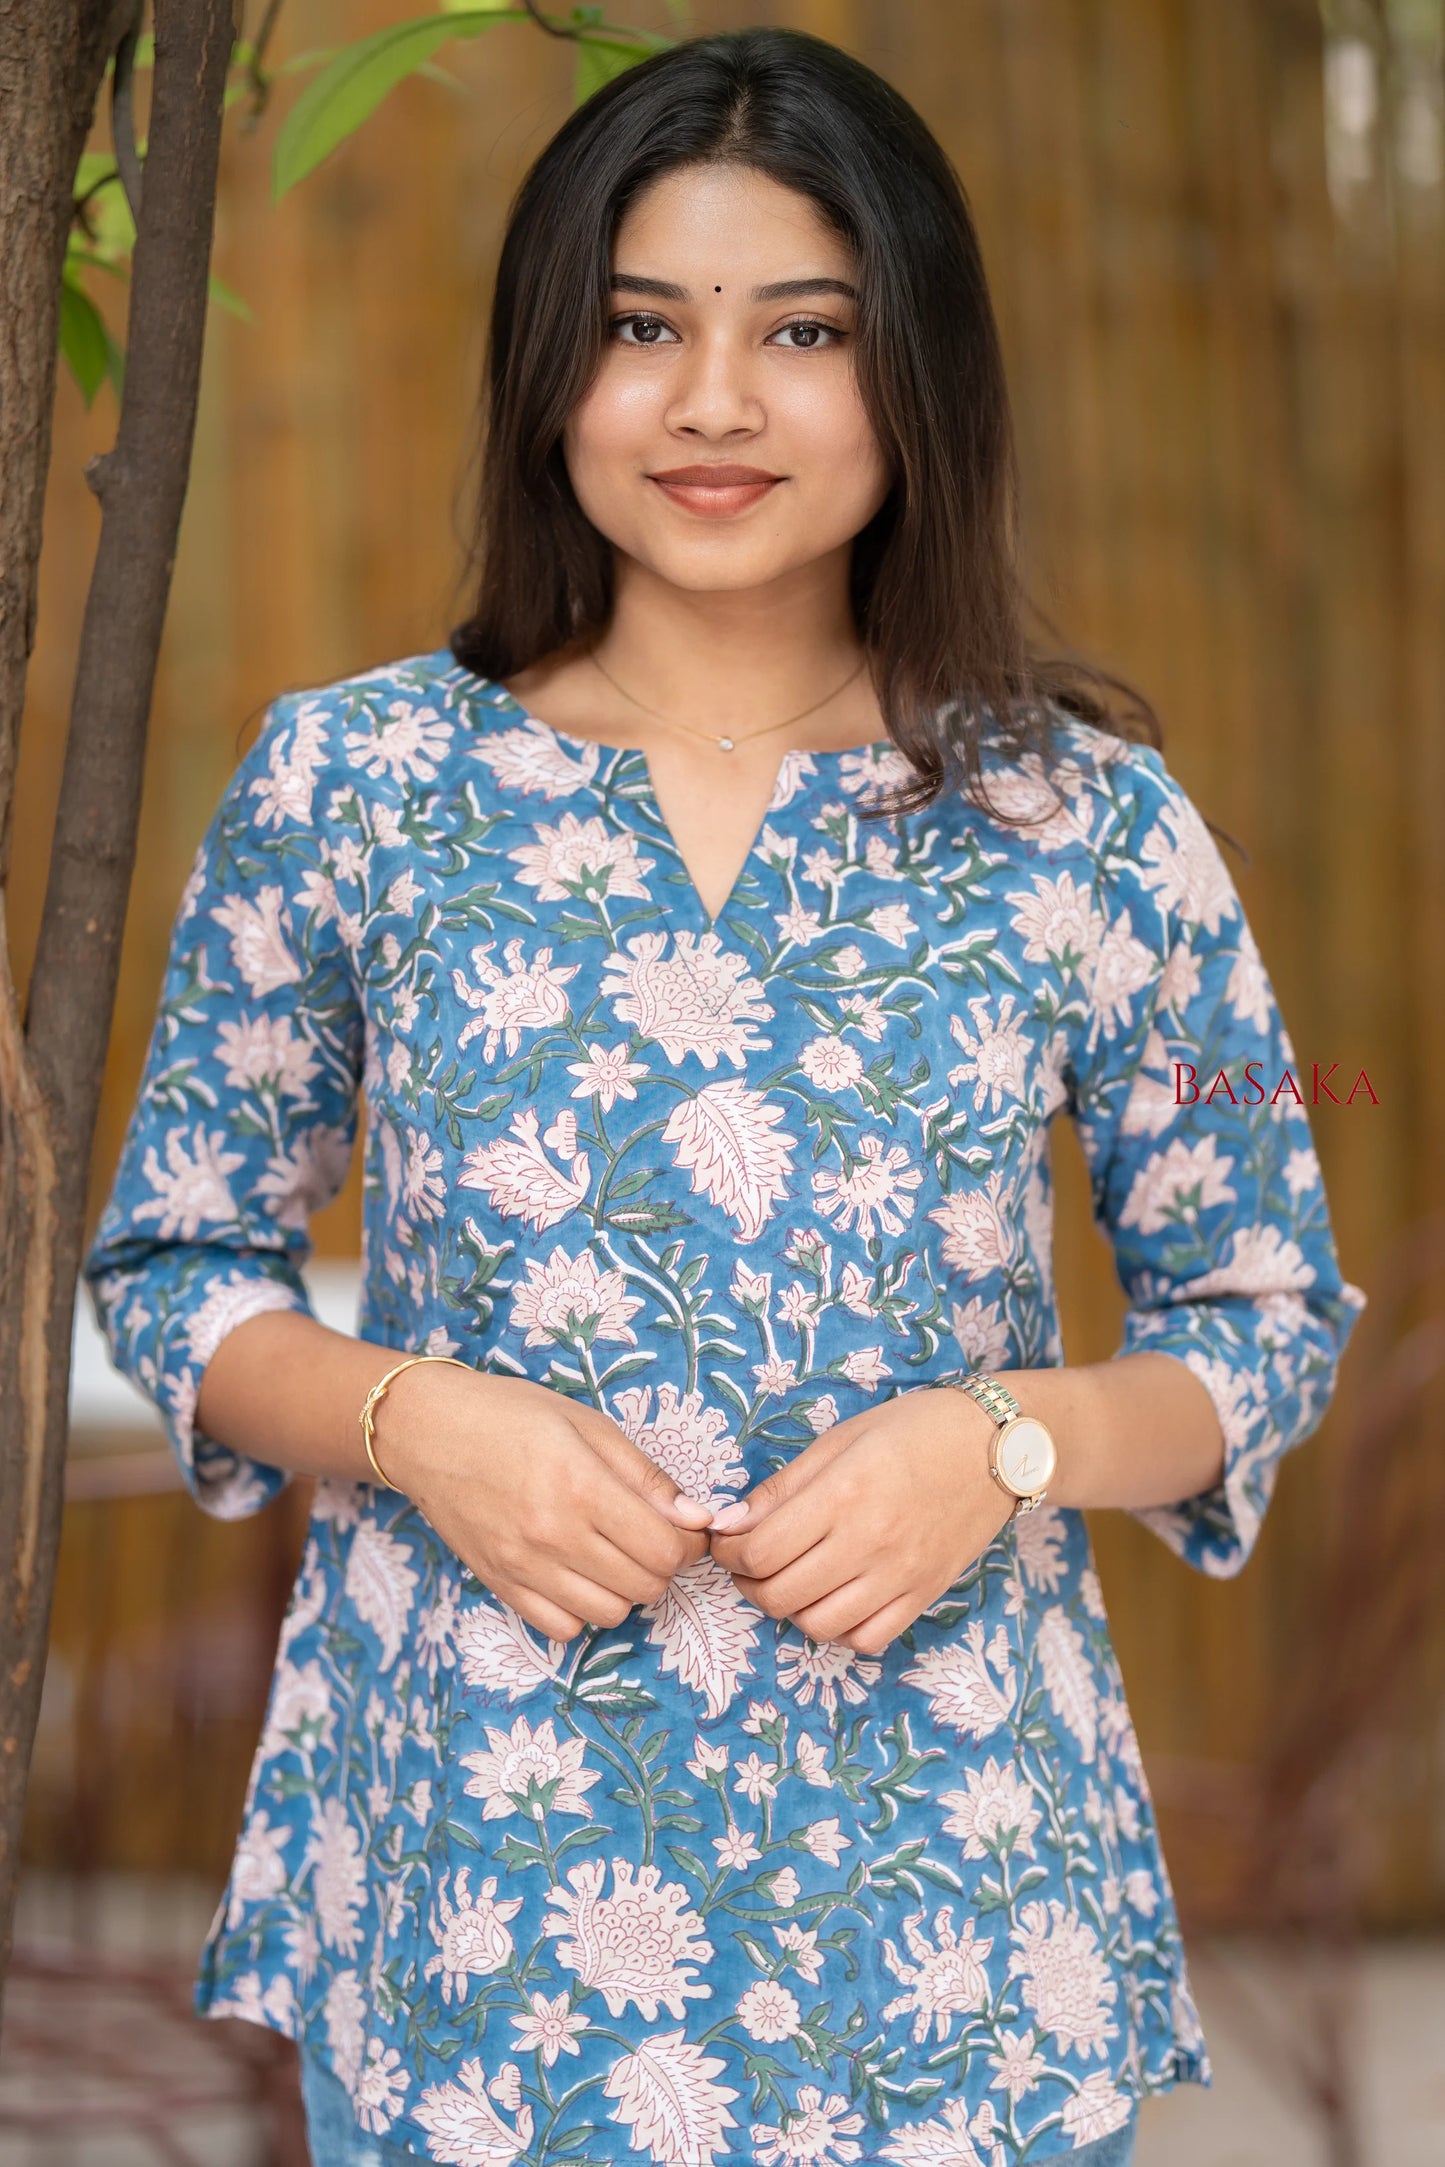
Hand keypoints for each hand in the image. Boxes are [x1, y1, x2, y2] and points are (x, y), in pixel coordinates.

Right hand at [373, 1366, 712, 1641]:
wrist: (427, 1431)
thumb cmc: (511, 1415)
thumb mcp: (587, 1424)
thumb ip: (645, 1476)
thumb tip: (698, 1519)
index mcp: (581, 1486)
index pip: (664, 1548)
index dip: (687, 1541)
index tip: (680, 1525)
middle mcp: (553, 1534)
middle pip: (645, 1585)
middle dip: (661, 1564)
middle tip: (649, 1535)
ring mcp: (523, 1566)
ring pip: (609, 1613)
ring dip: (625, 1589)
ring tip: (613, 1554)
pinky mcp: (499, 1584)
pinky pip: (561, 1628)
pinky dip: (581, 1610)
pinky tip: (578, 1575)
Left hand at [706, 1389, 1015, 1654]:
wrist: (996, 1445)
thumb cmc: (914, 1430)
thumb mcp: (841, 1440)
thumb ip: (783, 1487)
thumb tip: (728, 1523)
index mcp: (842, 1495)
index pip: (761, 1550)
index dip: (729, 1552)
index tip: (727, 1541)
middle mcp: (869, 1542)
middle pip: (781, 1594)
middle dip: (749, 1583)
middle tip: (749, 1562)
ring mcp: (900, 1575)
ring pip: (819, 1625)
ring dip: (790, 1609)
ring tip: (789, 1579)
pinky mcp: (924, 1595)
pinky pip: (867, 1639)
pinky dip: (839, 1630)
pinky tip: (834, 1600)